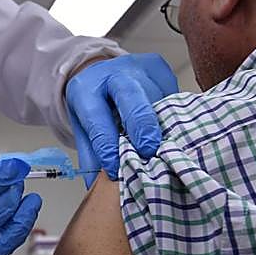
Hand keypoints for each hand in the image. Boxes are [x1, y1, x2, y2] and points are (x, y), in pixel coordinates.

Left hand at [66, 53, 177, 185]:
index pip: (96, 118)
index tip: (115, 168)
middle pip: (129, 97)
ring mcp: (138, 67)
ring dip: (162, 124)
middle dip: (141, 126)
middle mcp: (112, 73)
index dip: (107, 145)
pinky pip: (171, 93)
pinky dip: (172, 114)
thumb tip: (97, 187)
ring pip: (156, 97)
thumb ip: (91, 155)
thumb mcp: (83, 127)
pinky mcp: (159, 68)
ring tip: (166, 147)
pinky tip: (171, 126)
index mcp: (86, 89)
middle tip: (149, 151)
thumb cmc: (94, 103)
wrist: (102, 72)